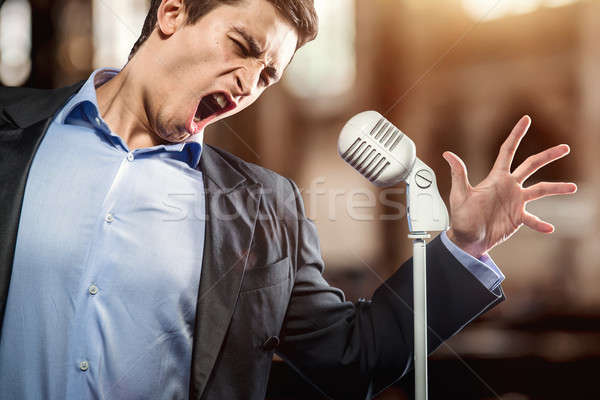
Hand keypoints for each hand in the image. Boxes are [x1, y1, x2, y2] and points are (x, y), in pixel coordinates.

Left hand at [443, 116, 576, 257]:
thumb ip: (458, 174)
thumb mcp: (459, 194)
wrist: (467, 238)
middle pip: (532, 165)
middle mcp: (509, 186)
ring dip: (556, 188)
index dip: (516, 135)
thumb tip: (447, 154)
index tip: (526, 119)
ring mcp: (516, 202)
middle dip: (548, 155)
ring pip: (541, 190)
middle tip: (565, 148)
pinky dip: (541, 223)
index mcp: (496, 177)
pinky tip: (549, 227)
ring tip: (573, 188)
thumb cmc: (461, 216)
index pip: (508, 150)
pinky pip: (533, 219)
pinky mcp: (518, 218)